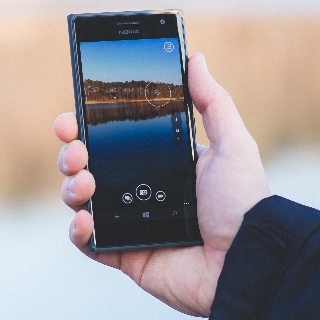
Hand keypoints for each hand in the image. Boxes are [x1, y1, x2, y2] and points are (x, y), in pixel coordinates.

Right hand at [54, 53, 270, 316]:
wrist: (248, 260)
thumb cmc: (244, 203)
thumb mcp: (233, 144)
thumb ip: (212, 101)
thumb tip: (195, 59)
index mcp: (159, 162)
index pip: (110, 139)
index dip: (85, 126)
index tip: (71, 116)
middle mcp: (139, 190)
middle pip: (85, 166)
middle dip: (70, 153)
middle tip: (75, 148)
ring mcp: (128, 223)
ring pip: (79, 200)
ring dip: (71, 186)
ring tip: (86, 182)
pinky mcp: (124, 255)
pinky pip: (87, 243)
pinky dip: (78, 231)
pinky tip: (85, 219)